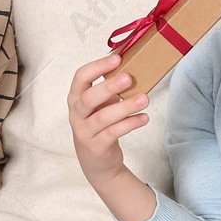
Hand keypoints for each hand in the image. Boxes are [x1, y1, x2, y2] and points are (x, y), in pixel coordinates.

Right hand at [67, 54, 150, 185]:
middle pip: (88, 98)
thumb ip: (110, 90)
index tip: (116, 58)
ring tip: (144, 99)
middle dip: (109, 86)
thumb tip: (133, 69)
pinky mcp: (96, 147)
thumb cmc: (99, 126)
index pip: (80, 77)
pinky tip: (144, 118)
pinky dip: (130, 124)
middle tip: (129, 78)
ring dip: (125, 107)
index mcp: (76, 98)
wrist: (96, 162)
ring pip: (102, 117)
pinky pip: (113, 133)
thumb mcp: (100, 106)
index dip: (97, 66)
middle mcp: (77, 114)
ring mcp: (84, 132)